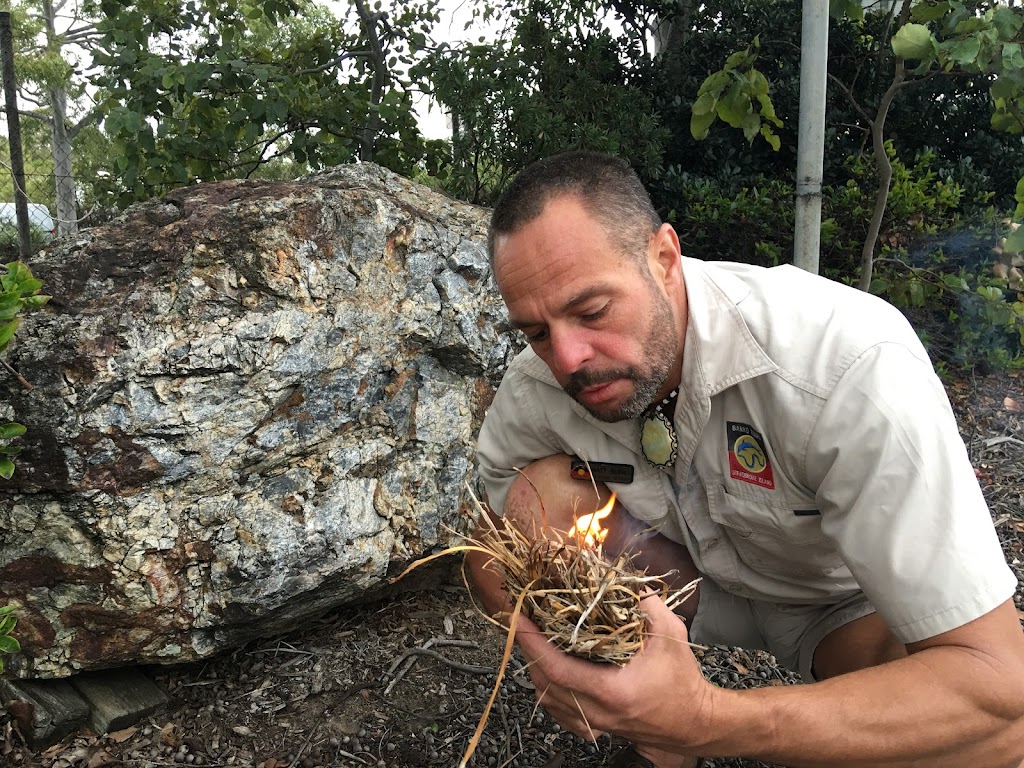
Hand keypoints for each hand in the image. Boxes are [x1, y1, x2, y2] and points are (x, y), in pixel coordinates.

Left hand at [515, 592, 714, 754]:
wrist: (695, 723)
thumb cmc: (683, 679)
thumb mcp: (671, 633)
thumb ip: (647, 604)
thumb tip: (623, 581)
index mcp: (613, 689)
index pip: (558, 669)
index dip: (534, 644)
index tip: (520, 620)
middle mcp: (599, 711)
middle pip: (545, 685)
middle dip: (528, 653)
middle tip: (523, 623)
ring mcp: (596, 723)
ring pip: (549, 701)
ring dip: (536, 671)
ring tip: (533, 642)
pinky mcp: (597, 727)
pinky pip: (560, 713)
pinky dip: (548, 692)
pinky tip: (548, 673)